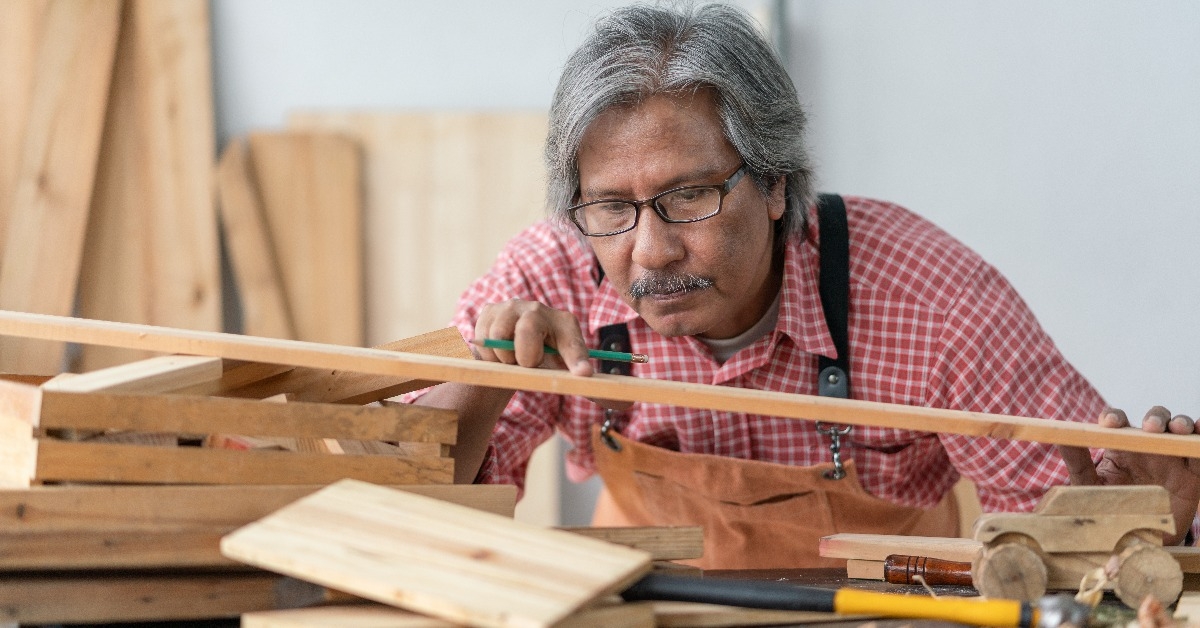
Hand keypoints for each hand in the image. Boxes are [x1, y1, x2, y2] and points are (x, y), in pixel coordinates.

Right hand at [472, 298, 633, 410]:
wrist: (511, 352)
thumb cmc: (546, 361)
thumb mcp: (568, 374)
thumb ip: (596, 389)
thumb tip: (628, 403)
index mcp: (566, 324)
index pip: (573, 343)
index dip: (577, 359)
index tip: (583, 375)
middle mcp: (540, 310)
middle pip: (529, 332)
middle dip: (526, 357)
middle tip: (527, 364)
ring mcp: (512, 307)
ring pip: (501, 340)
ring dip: (505, 360)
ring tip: (513, 360)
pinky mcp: (489, 311)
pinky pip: (483, 340)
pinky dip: (489, 356)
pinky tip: (498, 353)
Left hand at [1058, 406, 1199, 544]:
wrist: (1136, 539)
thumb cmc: (1110, 508)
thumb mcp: (1089, 486)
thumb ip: (1078, 462)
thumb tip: (1059, 437)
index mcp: (1120, 447)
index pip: (1118, 423)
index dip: (1114, 417)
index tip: (1110, 424)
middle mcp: (1147, 447)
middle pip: (1154, 420)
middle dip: (1154, 417)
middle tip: (1151, 429)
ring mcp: (1171, 457)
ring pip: (1179, 430)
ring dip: (1180, 423)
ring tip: (1178, 429)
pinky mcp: (1192, 473)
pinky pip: (1199, 452)